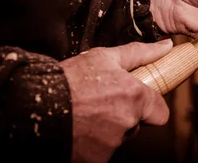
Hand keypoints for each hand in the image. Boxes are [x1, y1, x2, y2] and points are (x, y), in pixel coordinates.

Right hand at [60, 40, 172, 161]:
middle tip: (102, 104)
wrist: (33, 104)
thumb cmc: (69, 79)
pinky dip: (93, 144)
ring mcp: (112, 142)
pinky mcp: (97, 159)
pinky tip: (80, 129)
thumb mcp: (104, 57)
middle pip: (137, 124)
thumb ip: (140, 53)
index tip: (136, 101)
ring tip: (86, 115)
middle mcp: (127, 121)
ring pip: (119, 137)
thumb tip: (165, 46)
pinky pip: (103, 151)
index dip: (148, 106)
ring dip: (108, 129)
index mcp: (135, 96)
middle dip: (125, 116)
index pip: (160, 112)